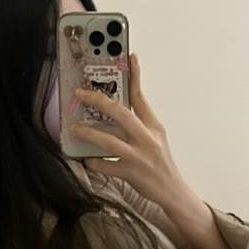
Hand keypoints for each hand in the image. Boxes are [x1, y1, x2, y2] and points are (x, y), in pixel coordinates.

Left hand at [71, 53, 188, 210]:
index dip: (134, 75)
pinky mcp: (130, 173)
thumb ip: (140, 122)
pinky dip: (93, 161)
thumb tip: (117, 108)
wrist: (173, 191)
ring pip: (109, 140)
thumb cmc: (160, 162)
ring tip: (75, 128)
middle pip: (121, 113)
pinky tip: (86, 158)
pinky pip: (105, 165)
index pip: (141, 96)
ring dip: (89, 132)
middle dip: (98, 100)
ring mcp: (138, 156)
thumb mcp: (156, 137)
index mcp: (154, 126)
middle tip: (81, 93)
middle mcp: (147, 138)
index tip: (129, 58)